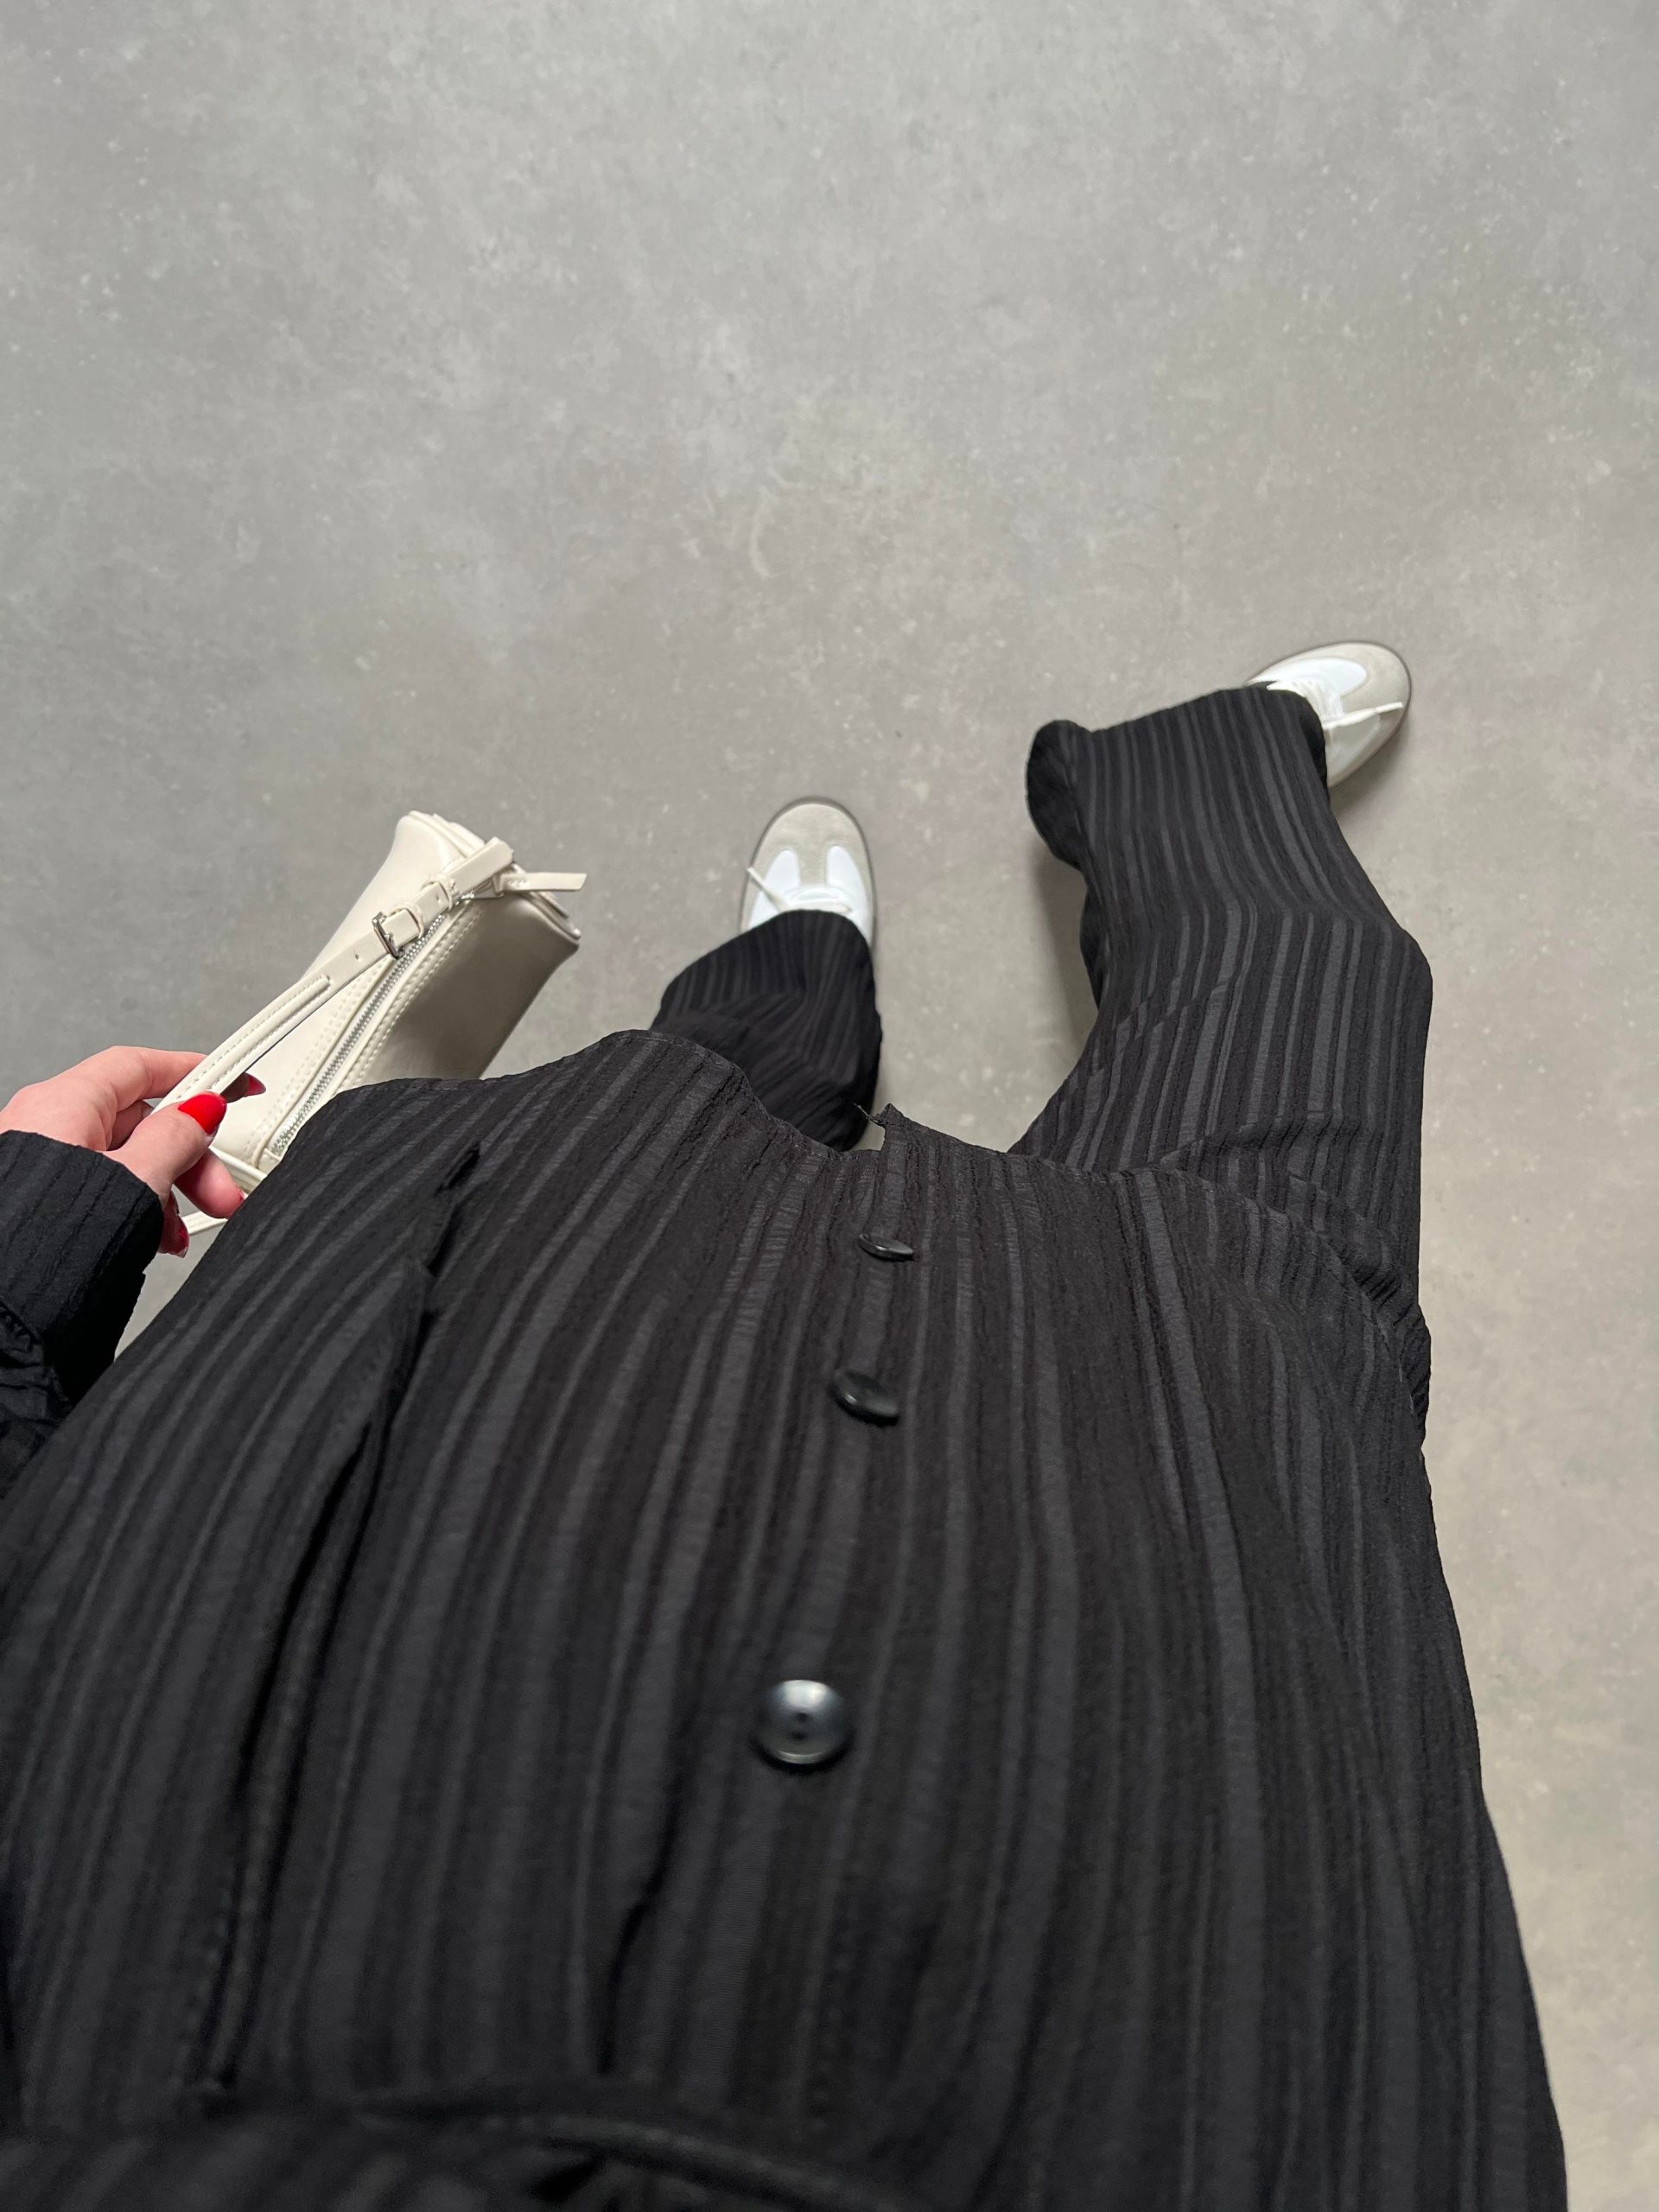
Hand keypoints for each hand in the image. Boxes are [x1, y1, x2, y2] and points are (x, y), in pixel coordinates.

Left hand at [0, 1046, 249, 1256]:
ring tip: (180, 1231)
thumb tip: (200, 1113)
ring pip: (123, 1160)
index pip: (140, 1068)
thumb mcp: (137, 1181)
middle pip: (137, 1121)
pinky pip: (101, 1187)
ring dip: (164, 1191)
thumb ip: (175, 1139)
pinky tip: (152, 1238)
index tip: (231, 1086)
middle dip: (188, 1159)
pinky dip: (133, 1207)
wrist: (4, 1310)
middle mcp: (43, 1125)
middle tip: (220, 1191)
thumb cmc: (46, 1244)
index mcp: (63, 1103)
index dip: (193, 1073)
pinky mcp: (40, 1201)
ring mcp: (41, 1164)